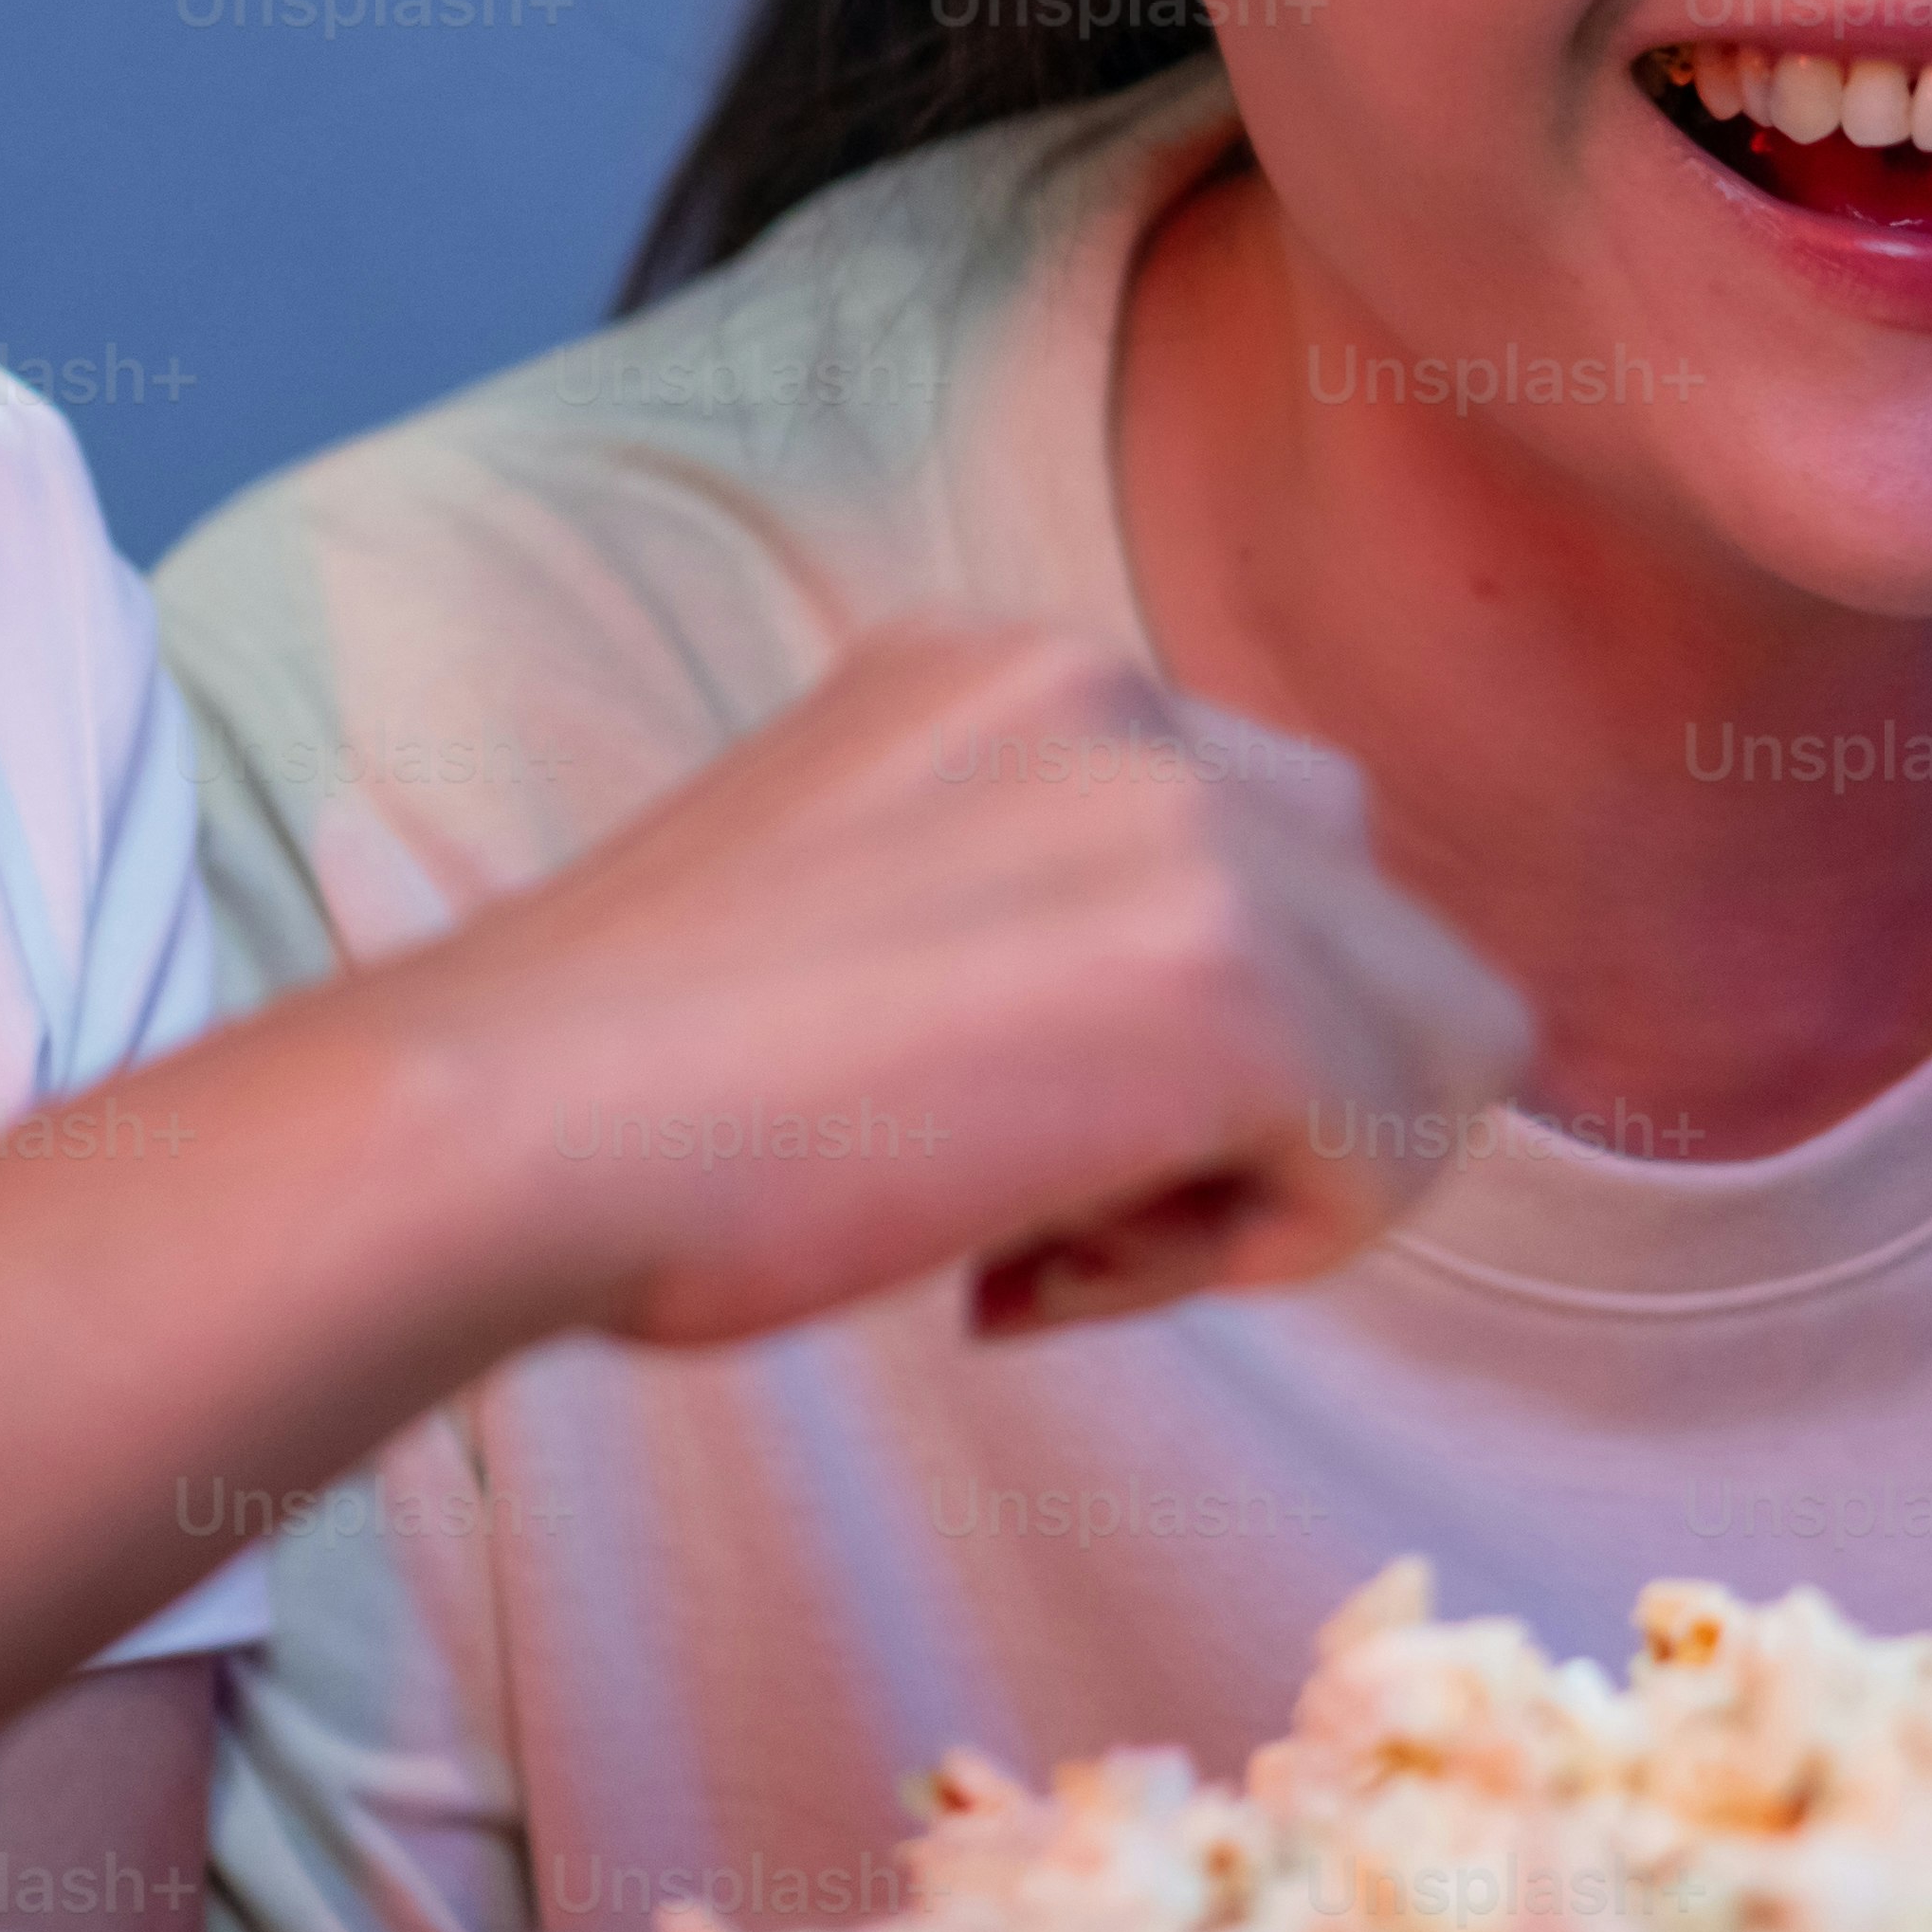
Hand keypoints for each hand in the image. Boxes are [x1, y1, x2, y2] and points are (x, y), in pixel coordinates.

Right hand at [381, 619, 1530, 1351]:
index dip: (1191, 1027)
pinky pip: (1385, 1155)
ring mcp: (1195, 829)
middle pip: (1386, 924)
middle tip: (1048, 1204)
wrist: (499, 1127)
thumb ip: (1031, 910)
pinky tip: (1029, 1265)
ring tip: (1043, 1241)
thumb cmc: (619, 1091)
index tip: (998, 1124)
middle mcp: (1128, 698)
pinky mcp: (1239, 985)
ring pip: (1431, 1044)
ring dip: (1265, 1183)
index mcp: (1021, 666)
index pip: (1268, 840)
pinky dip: (1248, 1255)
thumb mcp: (861, 901)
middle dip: (1270, 1098)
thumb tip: (1204, 1061)